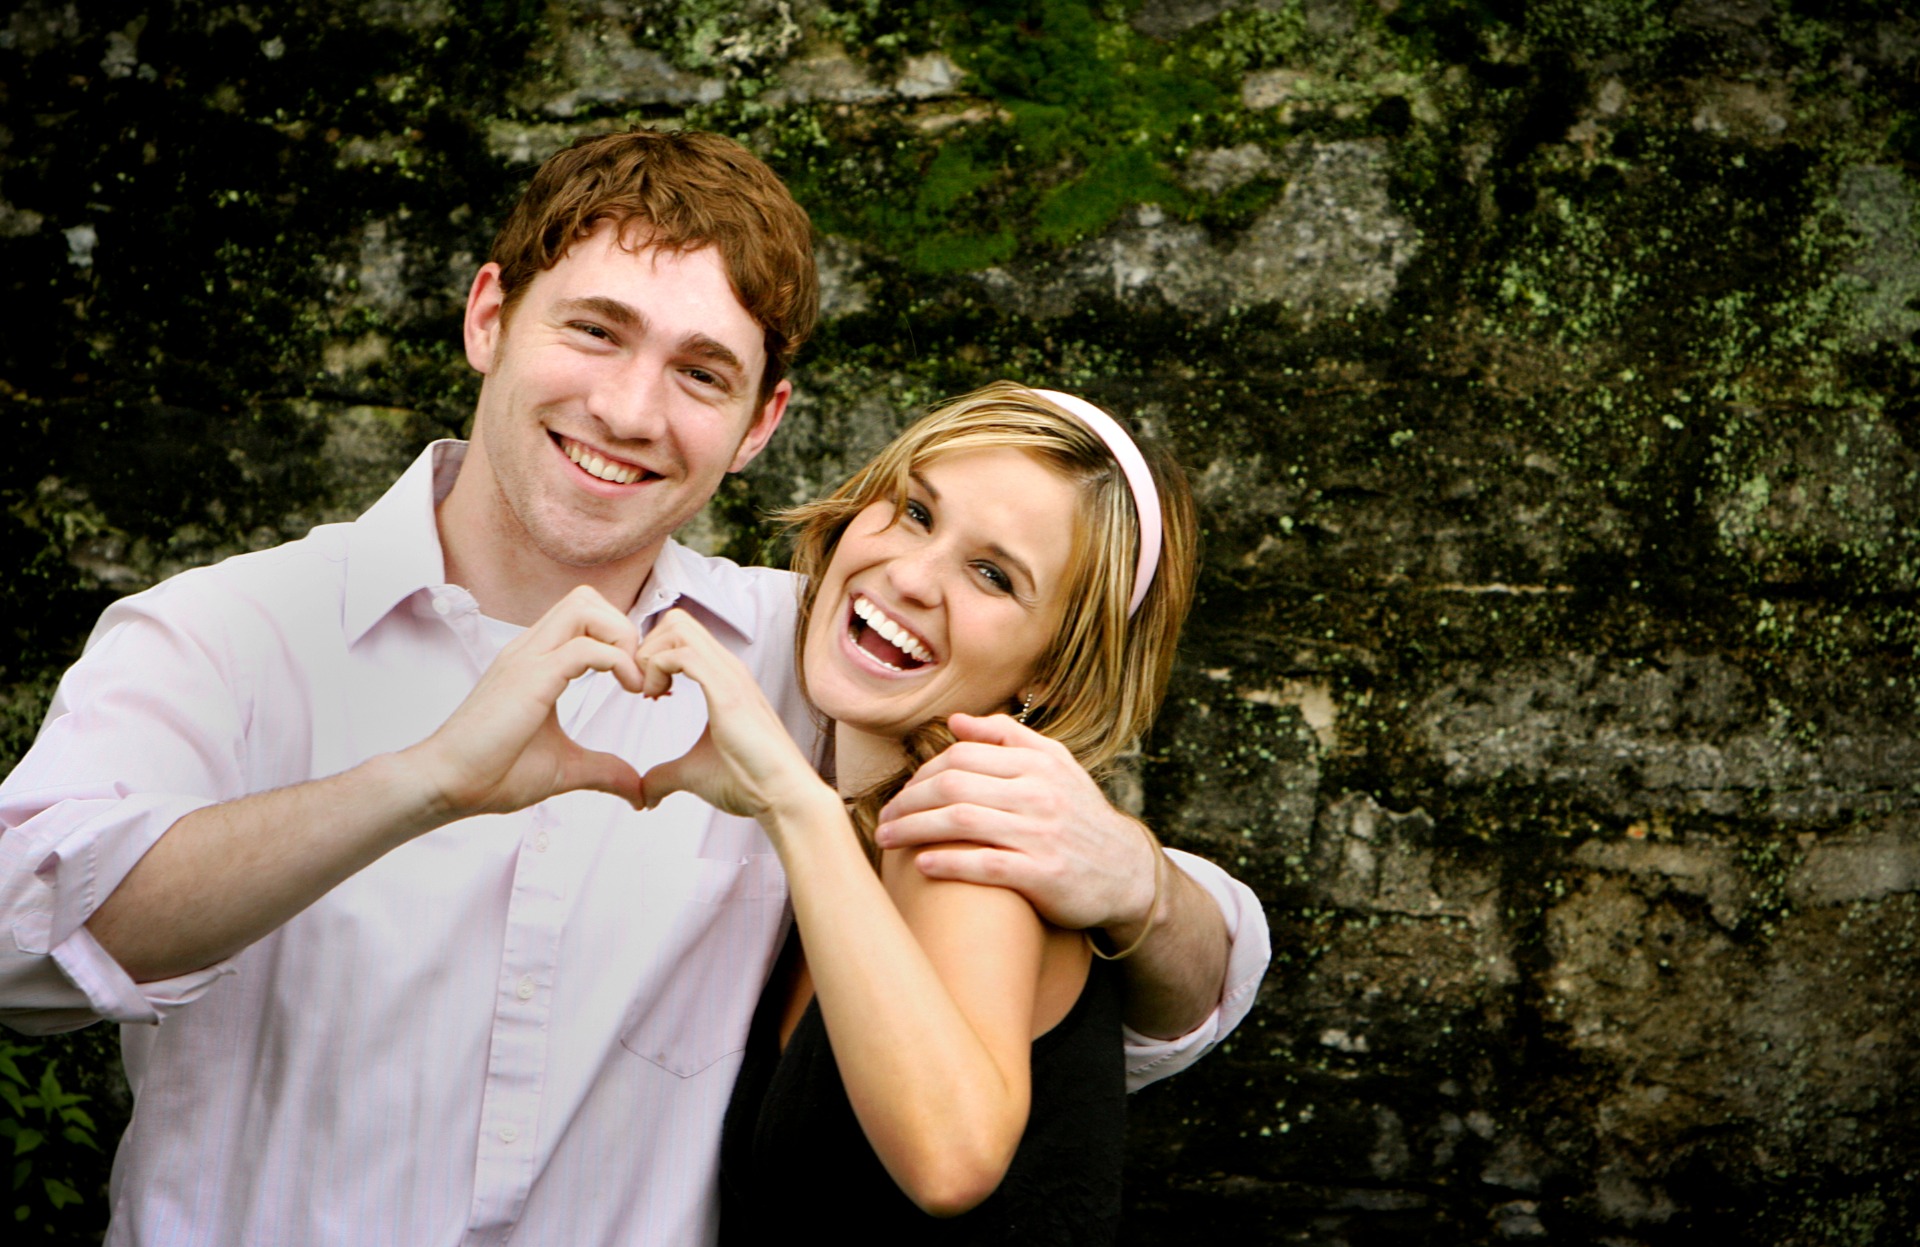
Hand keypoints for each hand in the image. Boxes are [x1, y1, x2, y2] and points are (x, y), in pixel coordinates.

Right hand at [407, 585, 646, 816]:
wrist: (446, 784)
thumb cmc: (492, 772)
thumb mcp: (564, 768)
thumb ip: (603, 771)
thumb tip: (638, 793)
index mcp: (536, 661)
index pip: (582, 615)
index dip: (618, 638)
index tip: (636, 680)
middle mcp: (530, 650)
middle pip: (585, 598)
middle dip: (623, 627)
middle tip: (637, 673)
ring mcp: (527, 659)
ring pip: (584, 607)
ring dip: (620, 636)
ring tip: (632, 678)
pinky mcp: (530, 678)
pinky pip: (585, 647)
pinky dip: (617, 661)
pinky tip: (627, 690)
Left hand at [633, 609, 826, 821]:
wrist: (784, 796)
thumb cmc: (751, 782)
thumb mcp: (694, 774)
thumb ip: (666, 777)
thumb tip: (644, 796)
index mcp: (723, 678)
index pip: (681, 634)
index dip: (653, 654)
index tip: (646, 691)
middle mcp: (727, 668)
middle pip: (677, 620)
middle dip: (646, 647)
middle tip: (641, 686)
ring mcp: (729, 675)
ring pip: (678, 627)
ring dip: (650, 654)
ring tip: (647, 691)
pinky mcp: (727, 690)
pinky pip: (682, 653)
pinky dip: (656, 668)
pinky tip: (654, 696)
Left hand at [875, 712, 1158, 931]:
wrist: (1127, 873)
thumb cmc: (1080, 817)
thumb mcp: (1056, 767)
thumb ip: (1008, 738)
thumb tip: (956, 720)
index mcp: (1037, 763)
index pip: (962, 757)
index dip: (922, 773)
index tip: (904, 792)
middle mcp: (1039, 793)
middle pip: (953, 786)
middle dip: (908, 800)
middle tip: (883, 817)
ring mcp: (1041, 834)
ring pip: (962, 822)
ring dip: (914, 829)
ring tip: (887, 839)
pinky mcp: (1043, 874)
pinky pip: (985, 865)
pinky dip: (949, 862)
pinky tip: (921, 865)